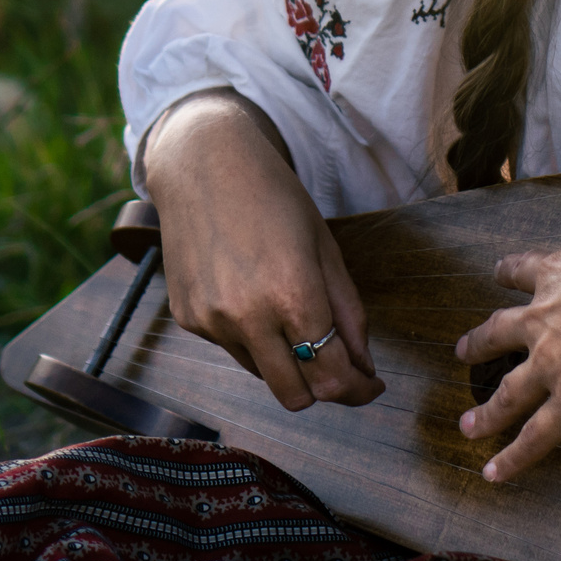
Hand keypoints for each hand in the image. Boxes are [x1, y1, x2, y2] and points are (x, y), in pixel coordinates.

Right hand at [141, 90, 384, 411]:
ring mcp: (211, 322)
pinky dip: (252, 337)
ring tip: (288, 308)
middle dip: (326, 388)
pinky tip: (249, 291)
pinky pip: (232, 349)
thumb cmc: (273, 196)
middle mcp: (247, 317)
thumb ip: (348, 312)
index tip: (371, 387)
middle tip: (342, 365)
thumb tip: (363, 367)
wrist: (202, 164)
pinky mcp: (188, 320)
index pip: (332, 377)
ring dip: (286, 361)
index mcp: (292, 294)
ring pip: (264, 376)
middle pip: (297, 397)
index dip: (359, 392)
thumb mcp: (325, 246)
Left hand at [454, 194, 560, 480]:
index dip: (508, 272)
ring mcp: (551, 363)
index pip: (521, 271)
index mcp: (558, 272)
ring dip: (486, 412)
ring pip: (507, 393)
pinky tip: (495, 472)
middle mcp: (542, 319)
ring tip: (467, 426)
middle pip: (498, 332)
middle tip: (461, 353)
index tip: (499, 274)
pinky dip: (514, 457)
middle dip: (478, 344)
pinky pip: (537, 435)